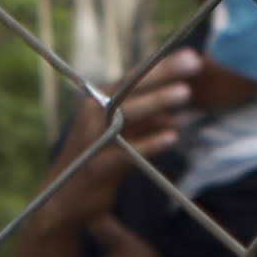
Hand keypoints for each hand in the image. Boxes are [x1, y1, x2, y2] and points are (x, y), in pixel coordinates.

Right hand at [50, 48, 202, 218]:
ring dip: (157, 101)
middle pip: (131, 88)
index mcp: (99, 103)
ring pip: (127, 114)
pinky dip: (149, 144)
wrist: (61, 201)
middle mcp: (93, 114)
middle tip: (195, 62)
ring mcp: (93, 139)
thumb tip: (174, 120)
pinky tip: (171, 136)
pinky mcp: (96, 166)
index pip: (134, 79)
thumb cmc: (93, 164)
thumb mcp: (119, 140)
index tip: (191, 56)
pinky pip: (126, 151)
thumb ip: (143, 127)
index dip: (162, 66)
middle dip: (163, 73)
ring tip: (186, 93)